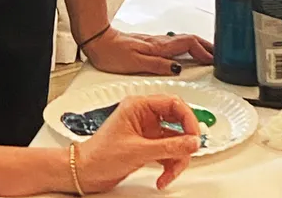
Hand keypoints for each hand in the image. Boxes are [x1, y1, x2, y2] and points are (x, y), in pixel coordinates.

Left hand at [75, 95, 200, 192]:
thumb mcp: (139, 150)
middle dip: (184, 143)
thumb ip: (169, 146)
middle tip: (187, 155)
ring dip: (176, 159)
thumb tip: (192, 142)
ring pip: (175, 141)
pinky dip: (169, 165)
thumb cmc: (100, 154)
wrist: (86, 171)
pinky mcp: (147, 145)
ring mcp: (146, 131)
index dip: (188, 119)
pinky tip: (163, 177)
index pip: (173, 103)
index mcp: (138, 106)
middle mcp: (144, 115)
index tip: (195, 136)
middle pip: (177, 123)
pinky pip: (168, 152)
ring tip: (169, 174)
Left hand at [83, 27, 213, 74]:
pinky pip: (174, 45)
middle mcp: (159, 42)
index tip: (216, 60)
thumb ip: (158, 65)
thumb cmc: (111, 53)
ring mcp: (154, 42)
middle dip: (206, 47)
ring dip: (198, 47)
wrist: (96, 41)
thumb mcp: (135, 63)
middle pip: (190, 40)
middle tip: (219, 55)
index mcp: (159, 47)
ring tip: (207, 55)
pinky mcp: (149, 45)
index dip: (205, 51)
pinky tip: (184, 55)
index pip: (189, 44)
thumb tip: (178, 69)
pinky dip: (186, 48)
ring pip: (183, 41)